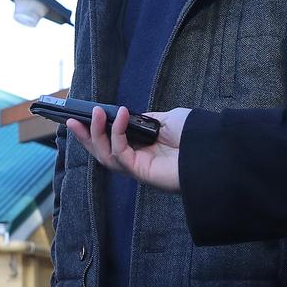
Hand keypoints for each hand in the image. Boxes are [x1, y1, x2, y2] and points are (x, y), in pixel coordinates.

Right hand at [66, 106, 190, 192]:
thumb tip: (125, 116)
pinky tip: (119, 116)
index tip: (83, 116)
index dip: (97, 131)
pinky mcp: (140, 172)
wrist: (214, 150)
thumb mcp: (166, 119)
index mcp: (143, 148)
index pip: (113, 142)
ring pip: (105, 155)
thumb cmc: (196, 136)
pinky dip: (116, 134)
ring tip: (93, 113)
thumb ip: (145, 119)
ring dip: (95, 134)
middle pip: (102, 152)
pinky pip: (120, 153)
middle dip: (86, 136)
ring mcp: (138, 168)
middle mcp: (138, 160)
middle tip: (71, 120)